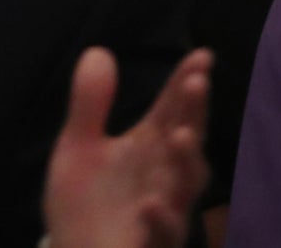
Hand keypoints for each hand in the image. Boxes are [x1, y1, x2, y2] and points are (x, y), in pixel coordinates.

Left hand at [44, 46, 212, 247]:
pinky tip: (150, 203)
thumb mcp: (79, 145)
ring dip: (183, 162)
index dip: (185, 84)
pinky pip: (162, 234)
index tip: (201, 55)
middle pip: (183, 143)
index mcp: (147, 148)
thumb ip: (91, 102)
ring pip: (183, 189)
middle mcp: (162, 177)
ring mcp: (160, 212)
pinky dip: (160, 219)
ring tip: (179, 133)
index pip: (171, 111)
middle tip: (196, 83)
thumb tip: (99, 51)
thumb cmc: (85, 200)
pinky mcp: (149, 242)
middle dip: (192, 115)